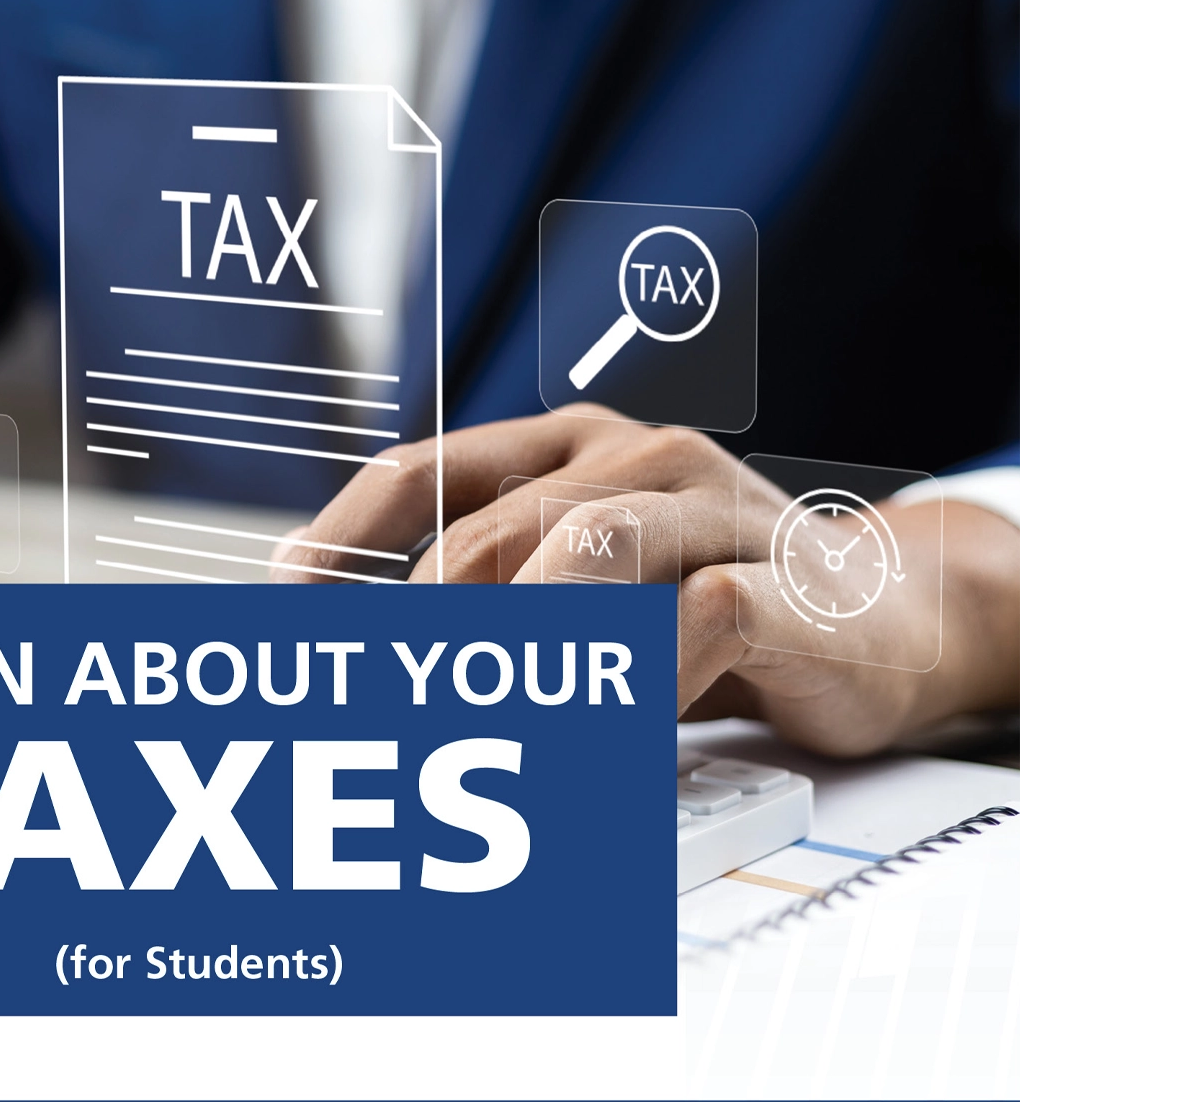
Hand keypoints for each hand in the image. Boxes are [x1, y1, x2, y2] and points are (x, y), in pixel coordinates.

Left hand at [272, 405, 1020, 755]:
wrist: (894, 616)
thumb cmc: (722, 600)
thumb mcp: (597, 592)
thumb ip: (506, 606)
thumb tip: (375, 661)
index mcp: (568, 451)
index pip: (427, 470)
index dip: (345, 531)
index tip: (285, 594)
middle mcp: (632, 459)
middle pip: (493, 531)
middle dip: (427, 626)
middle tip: (389, 700)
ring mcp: (712, 507)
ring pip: (584, 549)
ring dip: (523, 640)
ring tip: (490, 712)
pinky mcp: (782, 578)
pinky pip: (694, 618)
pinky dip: (640, 680)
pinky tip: (618, 729)